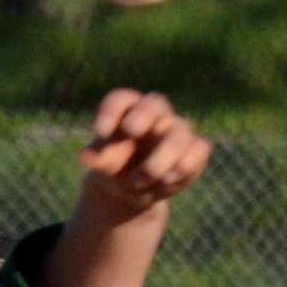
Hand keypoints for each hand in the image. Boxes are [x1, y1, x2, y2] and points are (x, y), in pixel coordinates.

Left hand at [77, 90, 212, 219]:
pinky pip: (199, 149)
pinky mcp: (195, 149)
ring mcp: (177, 129)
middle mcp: (155, 114)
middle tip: (130, 132)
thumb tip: (86, 158)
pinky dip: (184, 167)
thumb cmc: (116, 167)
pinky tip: (167, 183)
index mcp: (127, 110)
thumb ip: (99, 158)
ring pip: (180, 132)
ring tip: (139, 182)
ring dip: (160, 160)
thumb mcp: (104, 165)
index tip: (100, 133)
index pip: (120, 100)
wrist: (134, 186)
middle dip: (144, 116)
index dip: (111, 112)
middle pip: (155, 103)